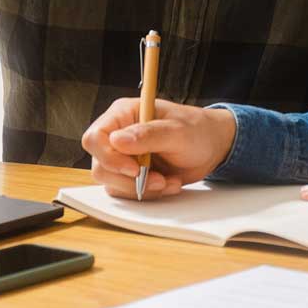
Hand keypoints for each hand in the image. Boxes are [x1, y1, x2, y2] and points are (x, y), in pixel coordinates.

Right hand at [82, 98, 236, 198]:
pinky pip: (125, 191)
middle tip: (159, 179)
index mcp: (123, 114)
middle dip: (129, 179)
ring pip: (111, 182)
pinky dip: (147, 193)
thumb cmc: (197, 130)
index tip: (134, 169)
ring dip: (140, 188)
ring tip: (168, 181)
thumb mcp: (178, 131)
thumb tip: (117, 140)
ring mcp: (122, 156)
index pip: (95, 137)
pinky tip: (168, 183)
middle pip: (100, 165)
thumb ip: (148, 135)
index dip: (109, 157)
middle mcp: (118, 134)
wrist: (211, 147)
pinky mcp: (130, 174)